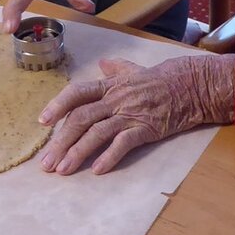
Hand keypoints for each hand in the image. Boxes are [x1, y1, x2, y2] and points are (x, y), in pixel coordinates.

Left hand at [37, 55, 234, 174]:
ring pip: (97, 132)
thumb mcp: (135, 70)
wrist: (191, 85)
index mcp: (109, 85)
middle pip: (81, 118)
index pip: (77, 93)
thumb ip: (116, 68)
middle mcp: (115, 99)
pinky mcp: (146, 128)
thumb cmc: (161, 79)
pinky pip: (123, 143)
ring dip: (77, 152)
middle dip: (61, 141)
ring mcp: (130, 114)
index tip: (43, 122)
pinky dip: (109, 156)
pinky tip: (97, 170)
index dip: (58, 106)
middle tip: (46, 163)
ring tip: (63, 170)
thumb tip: (103, 63)